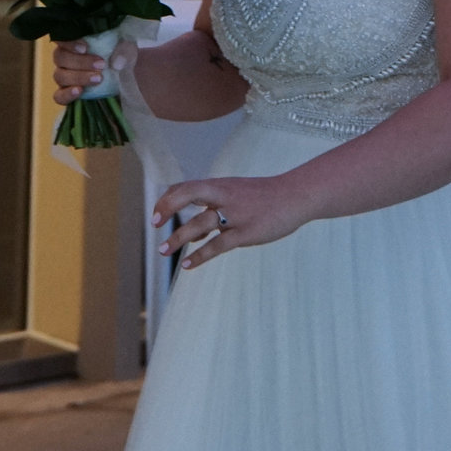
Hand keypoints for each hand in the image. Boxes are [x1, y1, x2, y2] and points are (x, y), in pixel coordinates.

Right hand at [50, 40, 134, 104]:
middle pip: (60, 57)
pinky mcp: (67, 95)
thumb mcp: (128, 51)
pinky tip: (79, 91)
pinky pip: (59, 96)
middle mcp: (65, 59)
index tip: (85, 48)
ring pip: (59, 75)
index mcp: (75, 42)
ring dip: (78, 77)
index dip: (69, 42)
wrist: (125, 81)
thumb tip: (116, 63)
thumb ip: (124, 51)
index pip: (62, 38)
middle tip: (101, 65)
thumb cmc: (121, 59)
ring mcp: (64, 77)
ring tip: (98, 79)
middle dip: (80, 62)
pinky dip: (67, 94)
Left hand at [153, 176, 309, 268]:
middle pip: (189, 193)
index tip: (156, 216)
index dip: (167, 199)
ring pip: (201, 223)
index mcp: (220, 185)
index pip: (185, 187)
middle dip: (168, 207)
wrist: (296, 196)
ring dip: (179, 237)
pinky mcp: (247, 232)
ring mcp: (236, 214)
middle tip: (154, 225)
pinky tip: (188, 264)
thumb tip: (191, 234)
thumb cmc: (263, 198)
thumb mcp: (235, 195)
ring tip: (163, 250)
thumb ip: (211, 211)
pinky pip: (219, 245)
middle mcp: (225, 196)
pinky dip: (201, 255)